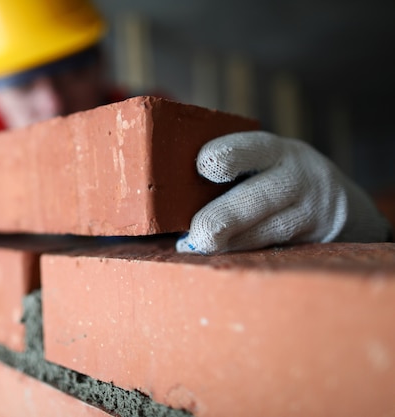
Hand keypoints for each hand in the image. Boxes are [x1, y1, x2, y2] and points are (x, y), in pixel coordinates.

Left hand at [176, 131, 391, 253]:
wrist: (338, 204)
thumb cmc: (272, 181)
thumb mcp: (260, 164)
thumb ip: (226, 172)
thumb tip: (164, 196)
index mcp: (272, 151)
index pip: (250, 148)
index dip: (227, 155)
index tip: (202, 167)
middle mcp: (295, 177)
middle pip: (259, 196)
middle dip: (224, 216)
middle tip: (197, 235)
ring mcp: (311, 210)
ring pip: (270, 230)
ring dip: (231, 244)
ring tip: (198, 251)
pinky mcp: (318, 241)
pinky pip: (280, 251)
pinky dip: (249, 258)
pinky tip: (225, 265)